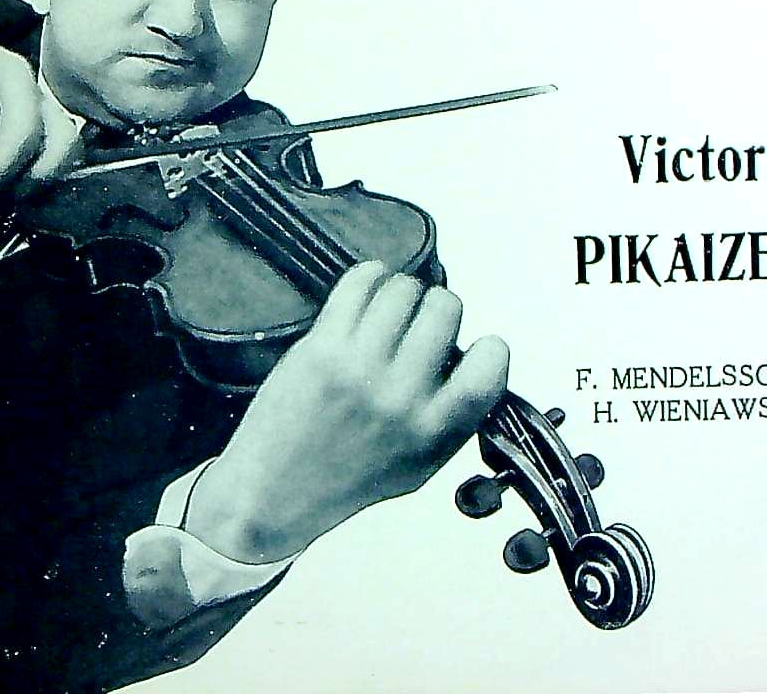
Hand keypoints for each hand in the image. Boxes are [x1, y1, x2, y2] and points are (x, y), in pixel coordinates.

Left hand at [183, 262, 508, 561]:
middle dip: (437, 306)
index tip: (469, 349)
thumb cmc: (349, 475)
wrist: (275, 491)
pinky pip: (359, 284)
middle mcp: (402, 397)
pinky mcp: (322, 348)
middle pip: (444, 308)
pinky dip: (369, 276)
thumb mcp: (421, 462)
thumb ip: (453, 414)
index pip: (491, 362)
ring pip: (403, 289)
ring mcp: (360, 369)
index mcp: (436, 429)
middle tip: (419, 321)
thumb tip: (468, 354)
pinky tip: (366, 290)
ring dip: (401, 289)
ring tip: (389, 306)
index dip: (487, 347)